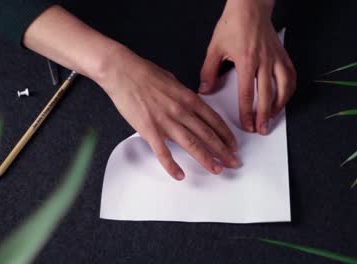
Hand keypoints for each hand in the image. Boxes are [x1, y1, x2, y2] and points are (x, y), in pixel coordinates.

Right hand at [97, 47, 239, 179]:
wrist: (122, 72)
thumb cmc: (144, 73)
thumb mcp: (173, 81)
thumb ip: (184, 96)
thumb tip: (191, 105)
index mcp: (188, 98)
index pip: (214, 120)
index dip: (226, 134)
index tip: (233, 144)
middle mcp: (181, 111)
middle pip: (208, 134)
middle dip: (223, 150)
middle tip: (233, 162)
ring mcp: (166, 121)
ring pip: (191, 144)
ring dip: (206, 159)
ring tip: (217, 169)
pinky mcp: (149, 130)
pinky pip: (163, 152)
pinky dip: (172, 166)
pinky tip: (179, 175)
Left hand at [199, 0, 295, 134]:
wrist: (250, 7)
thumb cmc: (233, 25)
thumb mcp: (215, 48)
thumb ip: (209, 72)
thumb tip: (205, 91)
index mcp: (246, 61)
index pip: (247, 93)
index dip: (247, 112)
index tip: (247, 125)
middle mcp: (264, 61)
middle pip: (267, 95)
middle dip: (265, 115)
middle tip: (262, 129)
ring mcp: (276, 58)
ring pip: (284, 87)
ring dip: (280, 105)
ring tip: (274, 117)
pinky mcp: (283, 55)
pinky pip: (291, 76)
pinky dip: (289, 90)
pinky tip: (284, 99)